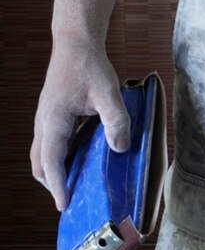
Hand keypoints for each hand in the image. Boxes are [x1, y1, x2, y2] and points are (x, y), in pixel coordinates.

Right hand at [31, 37, 130, 211]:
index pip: (51, 162)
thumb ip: (115, 120)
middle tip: (71, 201)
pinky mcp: (52, 117)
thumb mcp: (108, 93)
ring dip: (54, 172)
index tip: (64, 205)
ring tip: (75, 186)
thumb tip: (120, 148)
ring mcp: (45, 120)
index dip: (58, 186)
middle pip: (40, 163)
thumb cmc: (90, 66)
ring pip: (42, 155)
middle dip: (52, 184)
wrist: (75, 44)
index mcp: (53, 121)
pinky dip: (59, 159)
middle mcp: (43, 124)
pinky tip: (79, 161)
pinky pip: (50, 145)